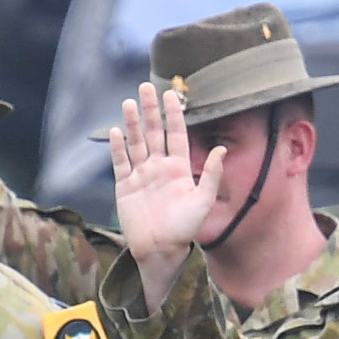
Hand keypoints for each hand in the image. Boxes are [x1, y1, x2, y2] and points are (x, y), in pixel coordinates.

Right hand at [109, 81, 230, 279]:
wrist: (161, 250)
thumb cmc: (185, 229)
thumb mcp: (203, 201)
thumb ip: (210, 174)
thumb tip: (221, 148)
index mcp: (179, 168)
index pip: (176, 134)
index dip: (173, 114)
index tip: (171, 94)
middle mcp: (159, 167)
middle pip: (153, 132)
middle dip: (150, 110)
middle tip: (145, 87)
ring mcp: (141, 175)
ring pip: (136, 143)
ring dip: (132, 123)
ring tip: (129, 103)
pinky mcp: (125, 186)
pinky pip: (121, 162)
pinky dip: (118, 147)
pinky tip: (117, 131)